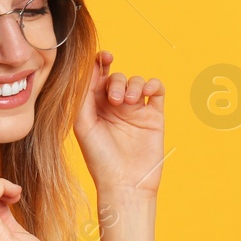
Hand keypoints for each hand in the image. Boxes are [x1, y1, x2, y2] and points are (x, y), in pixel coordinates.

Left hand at [73, 49, 165, 195]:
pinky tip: (146, 93)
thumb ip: (84, 97)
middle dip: (115, 81)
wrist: (125, 183)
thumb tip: (87, 70)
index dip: (99, 63)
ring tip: (127, 103)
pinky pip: (157, 90)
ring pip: (136, 81)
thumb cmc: (99, 159)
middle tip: (114, 101)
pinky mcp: (154, 116)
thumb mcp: (84, 125)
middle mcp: (114, 107)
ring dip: (132, 85)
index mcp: (94, 108)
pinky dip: (152, 84)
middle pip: (117, 77)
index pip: (97, 78)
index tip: (104, 57)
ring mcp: (135, 110)